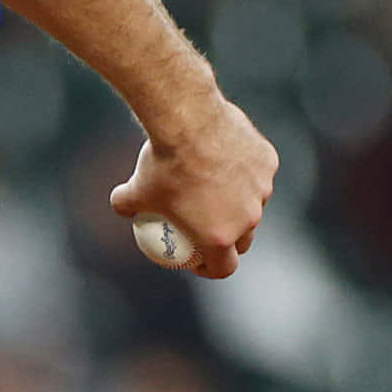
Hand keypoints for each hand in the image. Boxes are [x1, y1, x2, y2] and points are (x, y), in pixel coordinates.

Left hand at [108, 94, 275, 278]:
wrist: (189, 121)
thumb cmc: (160, 164)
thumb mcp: (133, 191)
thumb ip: (127, 205)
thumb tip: (123, 207)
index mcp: (219, 237)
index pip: (224, 267)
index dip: (212, 269)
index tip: (199, 261)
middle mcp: (247, 217)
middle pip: (245, 239)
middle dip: (231, 240)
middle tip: (212, 228)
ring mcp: (262, 189)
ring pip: (254, 202)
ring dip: (240, 202)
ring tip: (220, 189)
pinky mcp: (268, 162)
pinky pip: (256, 171)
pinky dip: (243, 169)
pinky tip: (226, 156)